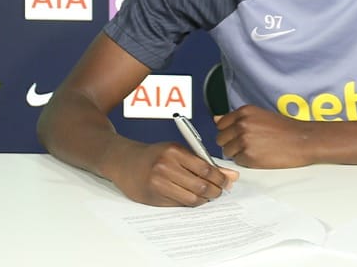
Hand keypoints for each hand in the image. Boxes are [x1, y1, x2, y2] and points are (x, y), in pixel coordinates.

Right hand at [109, 140, 238, 205]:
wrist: (126, 162)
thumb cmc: (155, 155)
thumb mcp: (177, 151)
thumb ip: (202, 162)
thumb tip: (230, 175)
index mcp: (174, 152)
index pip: (205, 168)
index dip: (220, 178)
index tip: (227, 181)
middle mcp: (166, 167)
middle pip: (200, 185)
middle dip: (215, 191)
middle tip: (220, 191)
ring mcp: (158, 184)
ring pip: (191, 198)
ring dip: (205, 199)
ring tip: (209, 195)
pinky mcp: (154, 198)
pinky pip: (179, 204)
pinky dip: (191, 203)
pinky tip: (195, 198)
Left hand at [215, 105, 314, 167]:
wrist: (301, 140)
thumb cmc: (284, 128)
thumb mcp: (260, 115)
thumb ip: (238, 118)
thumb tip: (217, 119)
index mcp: (244, 112)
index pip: (221, 124)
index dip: (228, 132)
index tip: (236, 136)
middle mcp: (242, 124)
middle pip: (220, 139)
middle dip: (230, 143)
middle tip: (246, 145)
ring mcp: (244, 140)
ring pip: (227, 151)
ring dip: (237, 153)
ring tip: (255, 150)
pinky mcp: (249, 156)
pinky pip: (237, 161)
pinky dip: (245, 161)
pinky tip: (259, 156)